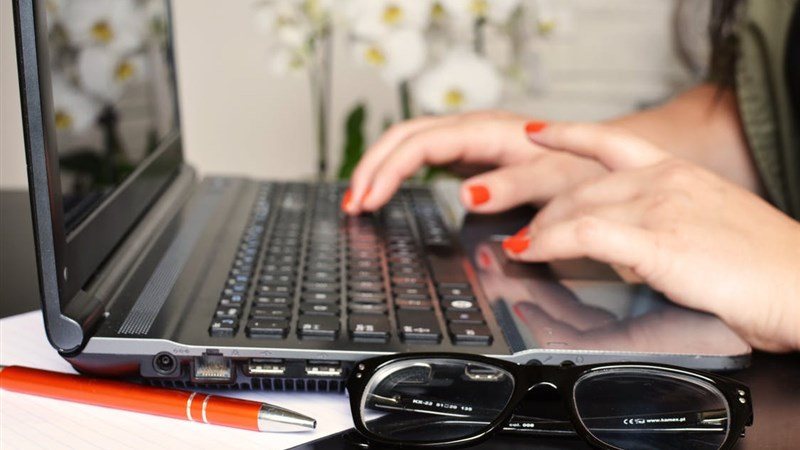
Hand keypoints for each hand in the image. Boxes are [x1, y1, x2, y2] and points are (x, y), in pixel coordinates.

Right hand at [342, 111, 604, 213]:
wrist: (601, 157)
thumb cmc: (582, 169)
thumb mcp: (555, 181)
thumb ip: (514, 185)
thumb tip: (467, 194)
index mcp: (488, 132)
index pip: (421, 145)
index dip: (388, 172)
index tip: (368, 202)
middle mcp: (473, 129)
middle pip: (404, 136)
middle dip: (372, 168)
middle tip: (352, 205)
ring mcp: (469, 139)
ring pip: (408, 141)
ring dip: (379, 167)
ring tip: (358, 198)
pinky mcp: (470, 153)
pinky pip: (421, 154)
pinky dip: (397, 171)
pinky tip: (385, 189)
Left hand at [502, 122, 799, 351]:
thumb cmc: (764, 266)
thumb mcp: (706, 226)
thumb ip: (661, 223)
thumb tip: (624, 244)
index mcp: (678, 172)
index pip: (611, 142)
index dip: (567, 134)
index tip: (538, 133)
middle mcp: (665, 180)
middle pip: (581, 187)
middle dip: (546, 213)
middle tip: (526, 232)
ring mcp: (660, 207)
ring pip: (576, 208)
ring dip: (540, 231)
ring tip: (521, 247)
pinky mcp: (658, 241)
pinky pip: (585, 235)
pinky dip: (549, 243)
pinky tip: (532, 252)